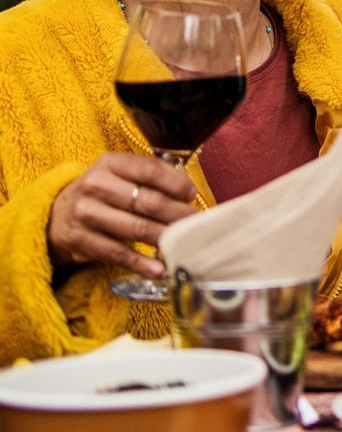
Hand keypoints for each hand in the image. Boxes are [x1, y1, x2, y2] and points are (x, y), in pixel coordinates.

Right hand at [47, 153, 197, 277]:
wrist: (56, 214)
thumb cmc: (103, 192)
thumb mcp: (120, 174)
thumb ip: (150, 177)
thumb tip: (188, 192)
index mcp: (110, 163)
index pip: (149, 169)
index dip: (176, 183)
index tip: (192, 195)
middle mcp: (95, 185)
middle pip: (147, 201)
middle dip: (177, 214)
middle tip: (196, 223)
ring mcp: (85, 213)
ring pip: (136, 228)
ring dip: (164, 237)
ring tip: (184, 243)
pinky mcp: (79, 240)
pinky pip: (117, 253)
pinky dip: (140, 263)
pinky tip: (159, 269)